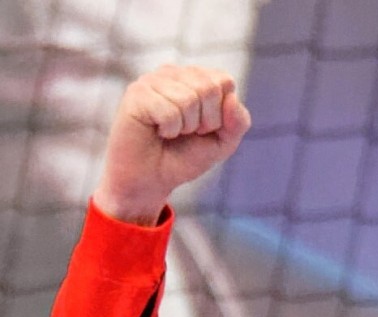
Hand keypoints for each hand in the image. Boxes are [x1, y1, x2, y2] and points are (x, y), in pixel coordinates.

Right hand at [92, 66, 251, 224]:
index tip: (203, 129)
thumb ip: (238, 122)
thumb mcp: (221, 144)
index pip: (225, 82)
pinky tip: (157, 131)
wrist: (150, 181)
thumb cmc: (182, 158)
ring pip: (189, 99)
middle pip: (209, 88)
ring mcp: (153, 79)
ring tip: (170, 133)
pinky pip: (169, 111)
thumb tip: (232, 98)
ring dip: (184, 127)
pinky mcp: (137, 93)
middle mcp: (173, 73)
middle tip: (185, 133)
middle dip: (204, 122)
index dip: (220, 114)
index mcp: (194, 77)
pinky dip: (169, 130)